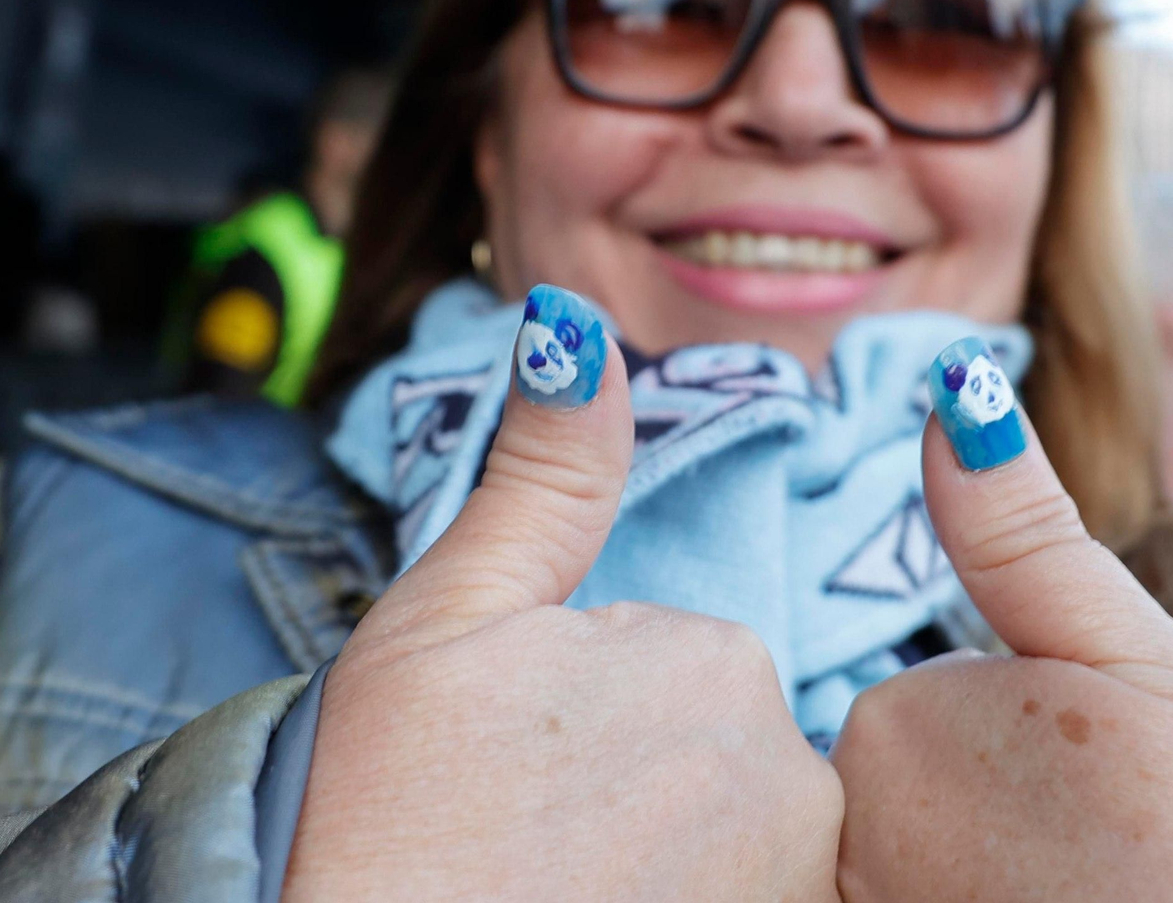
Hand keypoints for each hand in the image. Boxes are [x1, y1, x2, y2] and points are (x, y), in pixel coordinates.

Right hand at [284, 324, 841, 900]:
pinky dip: (693, 897)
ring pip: (737, 832)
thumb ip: (545, 478)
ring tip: (563, 884)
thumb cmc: (378, 809)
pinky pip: (748, 892)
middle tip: (532, 834)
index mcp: (715, 661)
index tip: (516, 770)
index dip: (583, 713)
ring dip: (667, 855)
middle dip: (637, 779)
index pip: (673, 660)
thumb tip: (575, 327)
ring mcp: (794, 881)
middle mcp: (789, 773)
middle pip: (718, 746)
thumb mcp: (449, 617)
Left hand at [831, 355, 1172, 900]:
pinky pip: (898, 891)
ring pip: (901, 838)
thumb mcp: (1138, 663)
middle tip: (1078, 839)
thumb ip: (1024, 536)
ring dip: (969, 853)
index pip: (922, 701)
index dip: (1013, 736)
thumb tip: (953, 385)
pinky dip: (951, 892)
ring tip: (1060, 883)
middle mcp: (847, 824)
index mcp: (897, 722)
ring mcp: (858, 900)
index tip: (1080, 785)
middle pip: (901, 771)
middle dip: (984, 794)